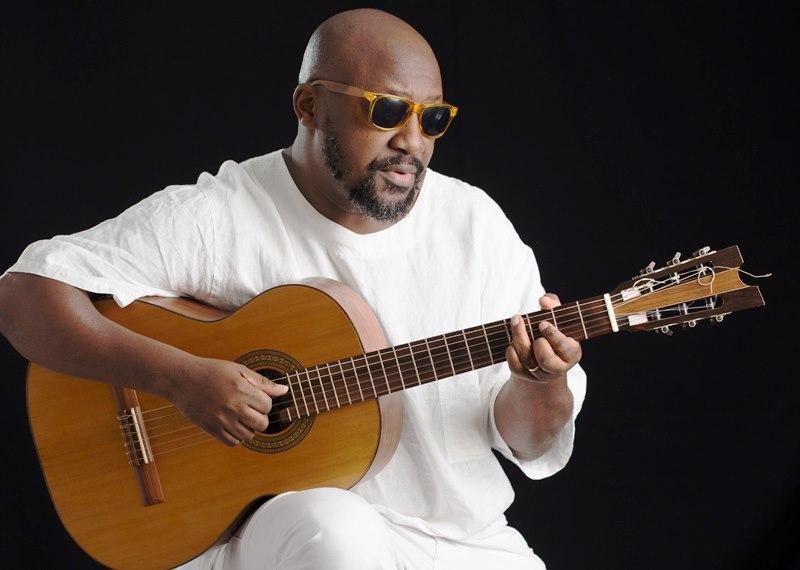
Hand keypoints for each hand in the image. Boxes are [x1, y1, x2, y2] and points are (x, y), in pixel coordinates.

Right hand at [170, 356, 288, 445]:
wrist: (182, 379)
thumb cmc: (212, 371)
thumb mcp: (239, 370)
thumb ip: (263, 382)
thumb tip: (284, 390)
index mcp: (241, 389)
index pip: (267, 405)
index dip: (264, 402)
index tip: (256, 397)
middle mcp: (233, 406)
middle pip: (261, 424)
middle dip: (261, 418)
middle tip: (251, 410)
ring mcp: (221, 419)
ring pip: (249, 435)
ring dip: (250, 428)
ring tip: (241, 417)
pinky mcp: (211, 429)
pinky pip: (233, 442)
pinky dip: (237, 437)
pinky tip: (233, 425)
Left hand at [506, 293, 581, 383]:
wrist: (541, 356)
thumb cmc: (551, 333)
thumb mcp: (556, 318)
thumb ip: (553, 305)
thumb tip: (544, 300)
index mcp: (572, 353)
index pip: (565, 347)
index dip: (553, 336)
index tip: (542, 324)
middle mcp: (558, 367)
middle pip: (546, 359)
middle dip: (534, 341)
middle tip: (528, 323)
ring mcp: (541, 375)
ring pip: (529, 362)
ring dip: (519, 340)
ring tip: (516, 323)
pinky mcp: (526, 377)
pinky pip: (515, 366)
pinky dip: (511, 352)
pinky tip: (512, 342)